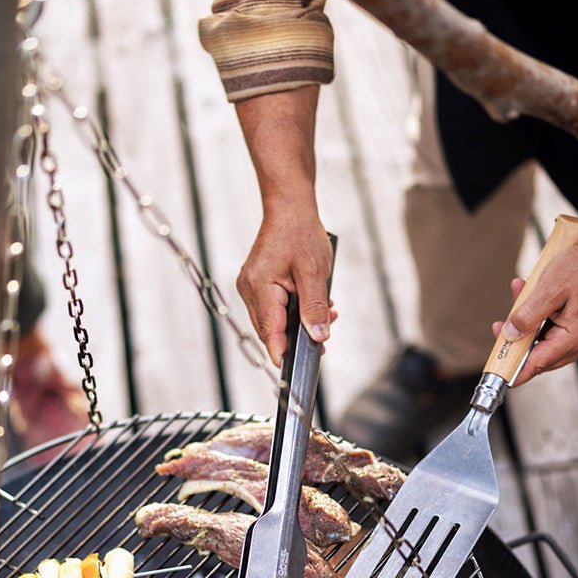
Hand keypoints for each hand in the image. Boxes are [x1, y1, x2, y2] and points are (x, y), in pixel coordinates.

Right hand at [236, 208, 334, 365]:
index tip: (293, 370)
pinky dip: (292, 310)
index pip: (270, 330)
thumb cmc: (300, 232)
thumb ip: (315, 307)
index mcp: (260, 286)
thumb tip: (318, 337)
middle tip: (325, 338)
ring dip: (297, 322)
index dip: (281, 353)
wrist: (289, 207)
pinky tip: (311, 304)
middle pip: (271, 329)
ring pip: (273, 320)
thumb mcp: (315, 272)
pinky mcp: (257, 284)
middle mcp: (249, 289)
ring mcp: (250, 287)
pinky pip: (273, 307)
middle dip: (297, 336)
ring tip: (327, 314)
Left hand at [491, 236, 577, 384]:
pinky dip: (542, 318)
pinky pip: (556, 332)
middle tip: (499, 325)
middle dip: (517, 340)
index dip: (514, 370)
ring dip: (529, 324)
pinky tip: (534, 297)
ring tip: (520, 294)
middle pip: (539, 355)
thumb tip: (510, 335)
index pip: (537, 364)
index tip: (496, 373)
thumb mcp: (551, 288)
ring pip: (545, 341)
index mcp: (576, 338)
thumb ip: (528, 315)